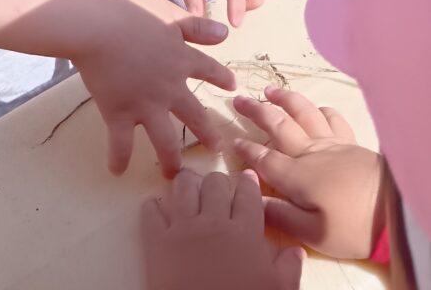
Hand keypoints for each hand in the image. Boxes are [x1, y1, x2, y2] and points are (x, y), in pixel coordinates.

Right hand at [73, 0, 236, 176]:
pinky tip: (117, 171)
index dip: (221, 78)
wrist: (97, 28)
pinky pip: (121, 143)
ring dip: (172, 159)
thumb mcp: (169, 13)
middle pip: (194, 115)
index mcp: (181, 60)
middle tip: (217, 147)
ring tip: (176, 174)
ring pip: (165, 141)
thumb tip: (225, 34)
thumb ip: (196, 26)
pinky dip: (119, 158)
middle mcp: (169, 88)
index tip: (232, 87)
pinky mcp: (119, 114)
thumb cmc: (130, 13)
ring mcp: (145, 105)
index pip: (209, 70)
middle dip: (207, 133)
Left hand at [141, 169, 304, 289]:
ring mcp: (183, 228)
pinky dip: (153, 206)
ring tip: (190, 184)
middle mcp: (213, 221)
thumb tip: (296, 250)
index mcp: (244, 233)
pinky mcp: (157, 241)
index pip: (247, 195)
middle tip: (219, 187)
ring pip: (183, 187)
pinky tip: (157, 206)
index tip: (247, 178)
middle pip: (214, 184)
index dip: (248, 183)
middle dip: (218, 181)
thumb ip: (288, 269)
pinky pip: (152, 212)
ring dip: (188, 183)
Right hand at [233, 86, 384, 257]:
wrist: (396, 212)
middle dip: (256, 110)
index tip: (232, 141)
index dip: (246, 149)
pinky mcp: (352, 143)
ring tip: (270, 90)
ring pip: (304, 112)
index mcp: (296, 175)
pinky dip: (320, 109)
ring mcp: (332, 144)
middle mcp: (310, 152)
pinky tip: (316, 109)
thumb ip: (280, 215)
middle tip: (239, 99)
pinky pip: (333, 118)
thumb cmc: (352, 227)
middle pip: (278, 124)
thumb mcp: (313, 234)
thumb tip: (251, 198)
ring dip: (285, 99)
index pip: (263, 157)